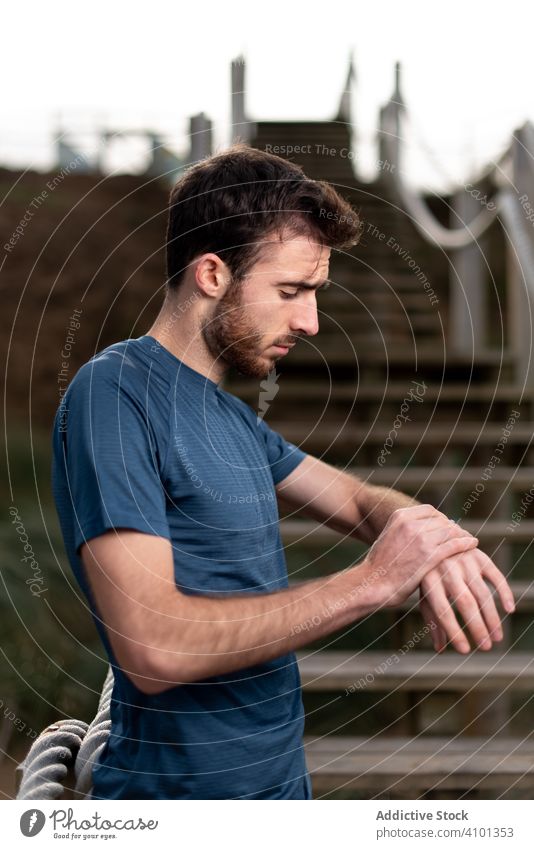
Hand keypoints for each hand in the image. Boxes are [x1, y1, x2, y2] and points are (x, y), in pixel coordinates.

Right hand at [363, 504, 478, 607]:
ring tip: (470, 540)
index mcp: (400, 516)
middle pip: (442, 520)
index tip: (447, 526)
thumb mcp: (389, 537)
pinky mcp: (429, 556)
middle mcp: (410, 523)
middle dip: (452, 527)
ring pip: (450, 531)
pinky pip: (454, 544)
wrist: (372, 584)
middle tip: (461, 534)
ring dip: (462, 534)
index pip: (430, 510)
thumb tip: (425, 528)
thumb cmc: (380, 566)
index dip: (441, 518)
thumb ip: (405, 529)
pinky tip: (473, 544)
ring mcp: (420, 539)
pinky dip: (466, 543)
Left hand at [418, 547, 515, 652]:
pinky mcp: (479, 556)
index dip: (454, 632)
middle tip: (486, 648)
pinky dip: (505, 592)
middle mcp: (447, 570)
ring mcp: (464, 561)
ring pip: (483, 593)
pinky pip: (496, 576)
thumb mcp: (425, 592)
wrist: (436, 538)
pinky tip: (510, 610)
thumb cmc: (430, 573)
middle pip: (465, 604)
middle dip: (477, 628)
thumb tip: (440, 649)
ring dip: (492, 618)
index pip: (442, 612)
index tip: (465, 651)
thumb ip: (432, 619)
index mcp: (429, 581)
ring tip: (497, 638)